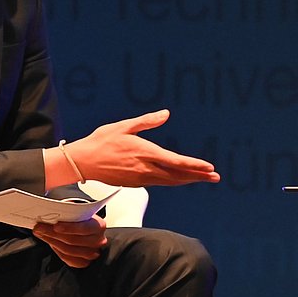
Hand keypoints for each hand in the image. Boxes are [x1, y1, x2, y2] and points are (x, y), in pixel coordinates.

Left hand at [33, 215, 107, 267]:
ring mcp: (92, 253)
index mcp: (99, 226)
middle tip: (40, 228)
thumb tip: (52, 210)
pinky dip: (57, 251)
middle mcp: (98, 240)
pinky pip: (68, 259)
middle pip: (73, 240)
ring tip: (41, 234)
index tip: (55, 225)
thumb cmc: (81, 220)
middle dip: (53, 234)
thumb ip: (67, 211)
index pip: (84, 228)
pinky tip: (50, 242)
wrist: (85, 228)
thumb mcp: (77, 212)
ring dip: (52, 242)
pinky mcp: (85, 262)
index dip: (69, 228)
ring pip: (69, 251)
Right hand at [66, 110, 220, 187]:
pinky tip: (179, 178)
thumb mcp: (124, 126)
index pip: (176, 162)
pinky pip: (159, 182)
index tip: (210, 167)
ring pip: (170, 181)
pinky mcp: (135, 183)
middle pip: (178, 176)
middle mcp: (146, 169)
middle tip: (215, 177)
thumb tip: (166, 114)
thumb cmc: (101, 142)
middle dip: (198, 176)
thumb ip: (147, 121)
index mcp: (146, 153)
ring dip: (187, 180)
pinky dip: (172, 181)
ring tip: (203, 178)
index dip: (195, 165)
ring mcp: (141, 178)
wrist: (82, 162)